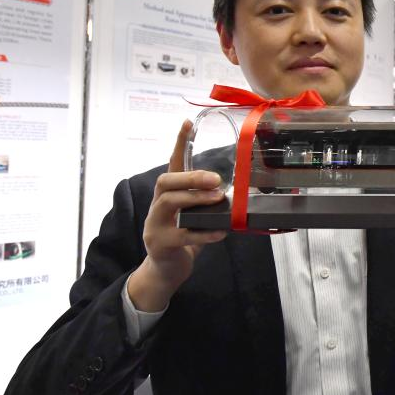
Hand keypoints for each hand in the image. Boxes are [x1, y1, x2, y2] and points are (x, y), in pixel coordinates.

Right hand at [128, 120, 226, 311]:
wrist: (167, 271)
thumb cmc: (185, 238)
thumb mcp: (196, 215)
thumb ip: (208, 202)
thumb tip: (238, 190)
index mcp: (168, 195)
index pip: (172, 164)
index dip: (180, 144)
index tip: (188, 123)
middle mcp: (157, 206)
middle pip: (165, 181)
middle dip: (191, 177)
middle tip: (216, 179)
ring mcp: (155, 225)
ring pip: (168, 204)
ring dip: (195, 199)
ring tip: (218, 199)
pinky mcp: (161, 244)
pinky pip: (183, 235)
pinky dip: (205, 233)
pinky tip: (221, 232)